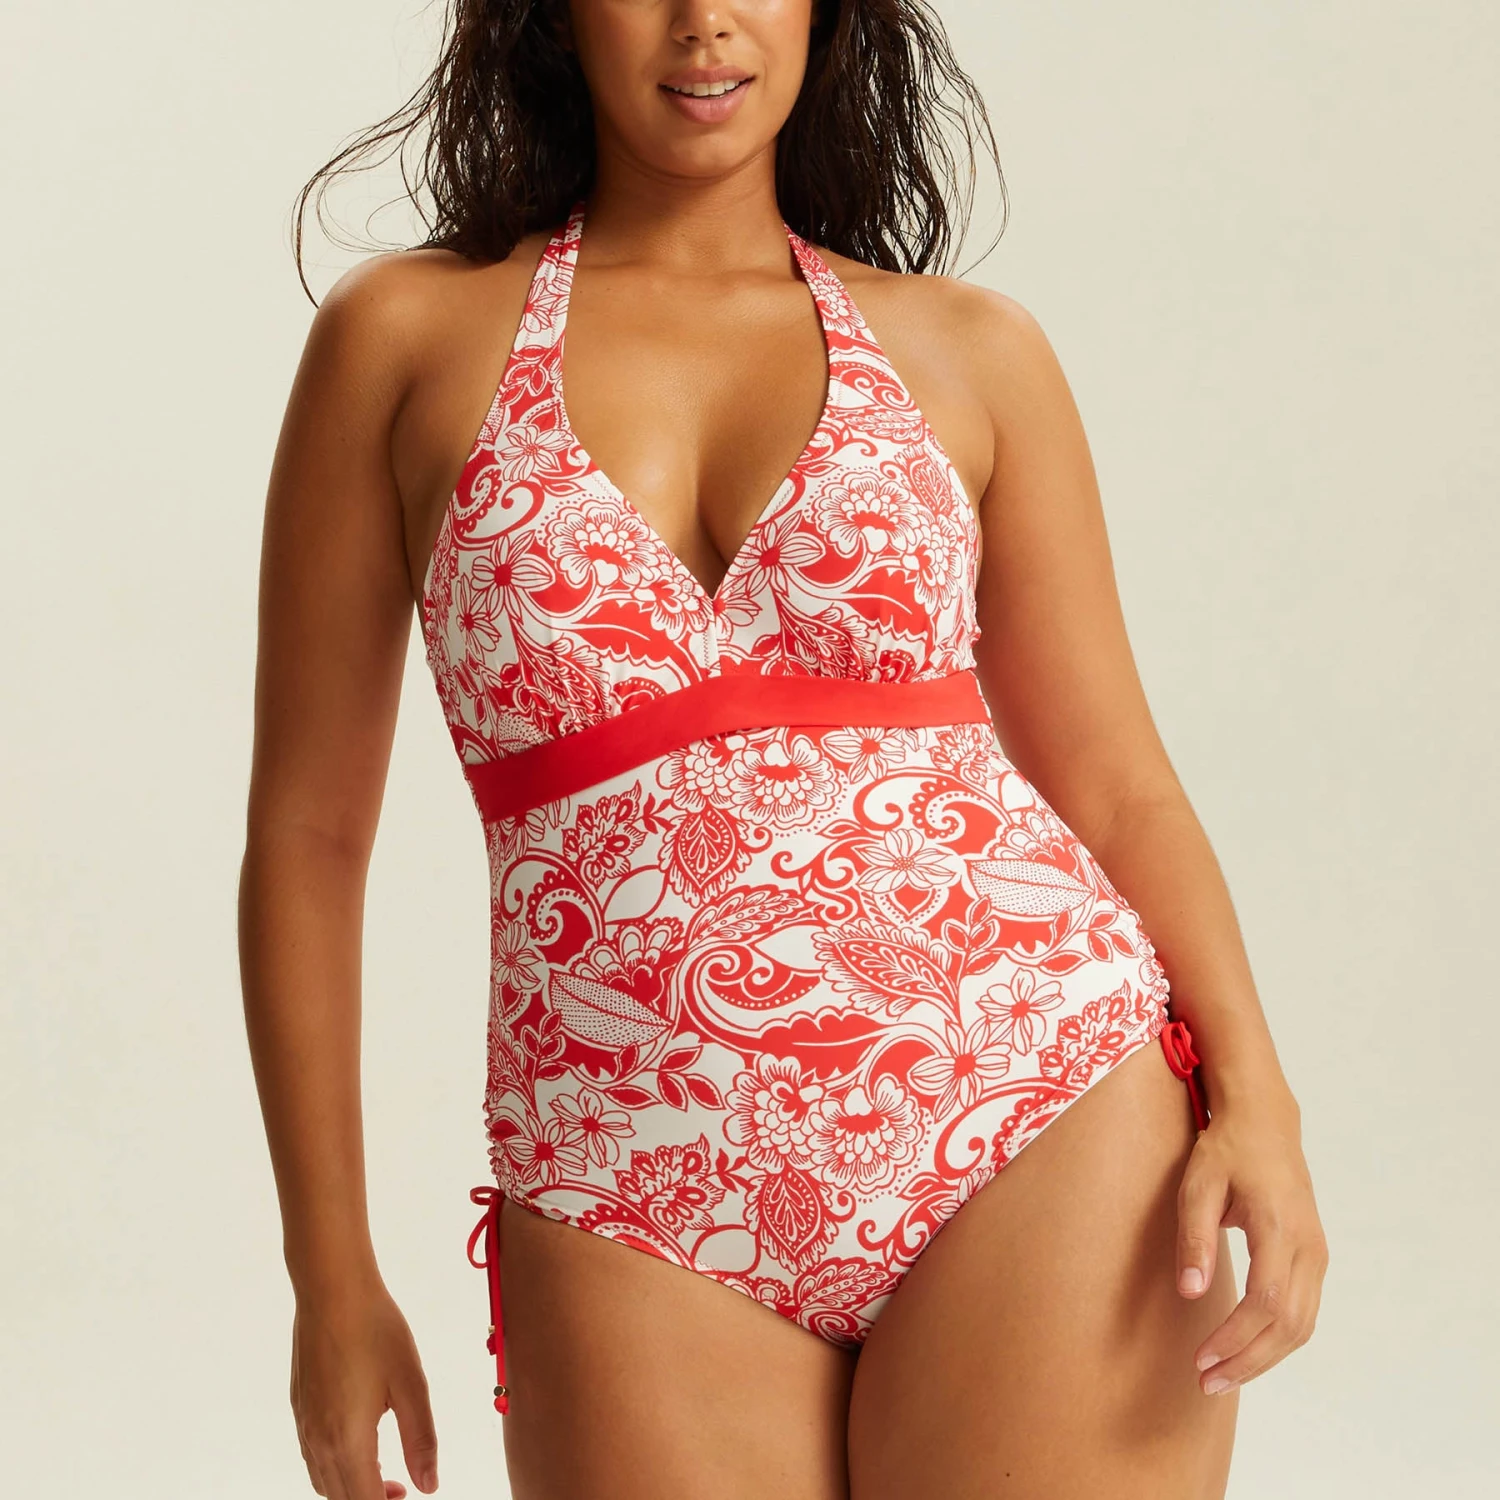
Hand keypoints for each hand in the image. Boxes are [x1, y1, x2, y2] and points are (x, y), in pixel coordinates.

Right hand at [290, 1282, 438, 1497]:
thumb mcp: (411, 1383)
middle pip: (341, 1498)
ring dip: (352, 1488)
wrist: (332, 1291)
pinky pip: (313, 1458)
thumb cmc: (376, 1330)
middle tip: (403, 1489)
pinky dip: (335, 1469)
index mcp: (348, 1440)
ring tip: (385, 1474)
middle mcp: (319, 1441)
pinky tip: (359, 1446)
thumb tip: (429, 1486)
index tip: (409, 1495)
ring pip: (323, 1483)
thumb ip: (421, 1440)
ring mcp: (304, 1426)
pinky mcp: (299, 1408)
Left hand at [1175, 1093, 1328, 1394]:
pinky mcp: (1314, 1257)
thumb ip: (1194, 1237)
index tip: (1201, 1358)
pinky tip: (1246, 1350)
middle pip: (1289, 1325)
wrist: (1265, 1122)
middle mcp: (1308, 1246)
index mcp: (1279, 1226)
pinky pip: (1304, 1312)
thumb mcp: (1198, 1185)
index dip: (1235, 1338)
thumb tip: (1190, 1292)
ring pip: (1302, 1326)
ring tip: (1222, 1375)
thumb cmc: (1226, 1150)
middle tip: (1207, 1382)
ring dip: (1264, 1358)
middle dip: (1248, 1361)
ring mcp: (1317, 1253)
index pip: (1266, 1301)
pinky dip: (1277, 1339)